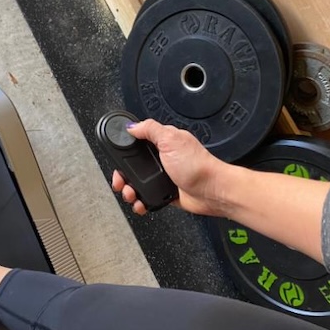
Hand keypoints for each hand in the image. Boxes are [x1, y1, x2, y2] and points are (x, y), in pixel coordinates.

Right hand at [111, 119, 229, 215]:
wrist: (212, 191)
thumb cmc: (197, 166)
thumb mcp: (171, 140)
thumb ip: (150, 129)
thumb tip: (132, 126)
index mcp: (162, 143)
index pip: (136, 143)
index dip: (124, 152)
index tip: (117, 160)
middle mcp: (162, 159)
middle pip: (132, 167)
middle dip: (122, 176)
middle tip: (120, 182)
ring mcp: (163, 177)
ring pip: (137, 183)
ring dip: (129, 191)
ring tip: (131, 195)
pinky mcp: (165, 193)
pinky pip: (147, 197)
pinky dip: (140, 202)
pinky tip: (140, 203)